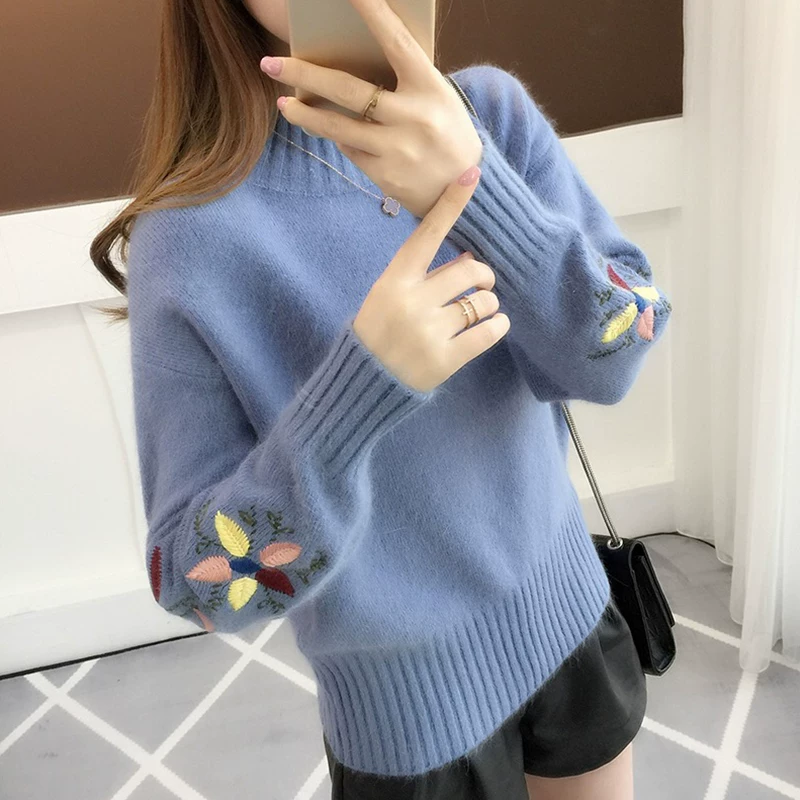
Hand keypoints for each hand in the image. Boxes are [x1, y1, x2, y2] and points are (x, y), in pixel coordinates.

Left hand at [259, 0, 482, 217]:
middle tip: (271, 64)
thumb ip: (403, 81)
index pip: (395, 41)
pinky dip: (340, 139)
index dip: (371, 12)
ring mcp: (397, 150)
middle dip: (303, 75)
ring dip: (304, 115)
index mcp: (430, 87)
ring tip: (284, 103)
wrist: (472, 193)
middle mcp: (413, 117)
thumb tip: (349, 64)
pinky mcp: (386, 176)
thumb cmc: (449, 134)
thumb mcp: (438, 98)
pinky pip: (350, 151)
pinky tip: (333, 132)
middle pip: (345, 90)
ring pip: (336, 127)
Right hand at [352, 169, 509, 392]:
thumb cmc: (378, 331)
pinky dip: (498, 325)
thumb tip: (467, 260)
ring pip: (483, 302)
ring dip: (490, 303)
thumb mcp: (389, 295)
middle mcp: (412, 302)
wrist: (365, 381)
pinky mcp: (445, 359)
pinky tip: (491, 327)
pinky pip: (489, 332)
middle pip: (469, 270)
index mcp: (394, 280)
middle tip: (481, 286)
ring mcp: (429, 331)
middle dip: (483, 276)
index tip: (471, 174)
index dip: (450, 204)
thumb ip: (423, 277)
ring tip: (480, 312)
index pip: (427, 235)